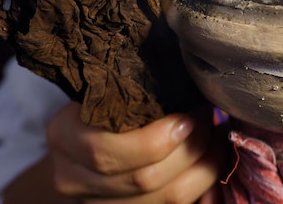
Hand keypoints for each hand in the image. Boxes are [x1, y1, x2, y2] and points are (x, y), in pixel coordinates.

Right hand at [46, 102, 224, 203]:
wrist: (82, 139)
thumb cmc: (103, 102)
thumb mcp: (106, 89)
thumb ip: (135, 91)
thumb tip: (190, 89)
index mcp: (64, 137)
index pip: (106, 152)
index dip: (156, 139)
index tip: (188, 116)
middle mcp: (72, 178)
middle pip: (143, 179)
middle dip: (190, 148)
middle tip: (209, 119)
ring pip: (166, 199)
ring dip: (204, 167)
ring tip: (218, 137)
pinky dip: (204, 187)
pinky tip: (214, 163)